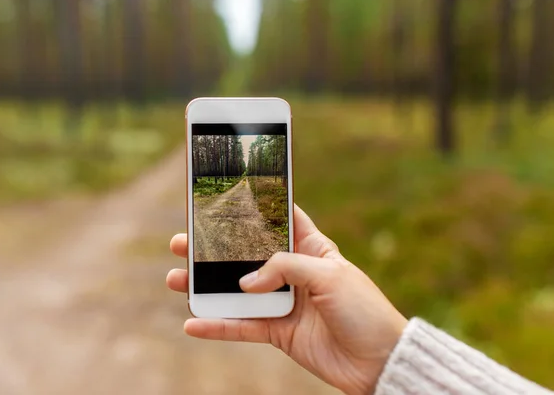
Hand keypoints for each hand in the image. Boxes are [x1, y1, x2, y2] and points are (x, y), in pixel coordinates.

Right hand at [167, 205, 406, 394]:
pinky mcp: (278, 332)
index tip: (224, 194)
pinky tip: (193, 322)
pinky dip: (217, 326)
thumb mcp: (329, 275)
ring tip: (175, 279)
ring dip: (205, 287)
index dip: (253, 206)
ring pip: (236, 291)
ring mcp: (282, 302)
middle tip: (183, 241)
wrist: (378, 360)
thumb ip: (285, 269)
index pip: (279, 219)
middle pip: (245, 255)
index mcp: (311, 248)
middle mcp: (292, 272)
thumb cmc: (364, 309)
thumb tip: (246, 282)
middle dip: (213, 248)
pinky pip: (241, 327)